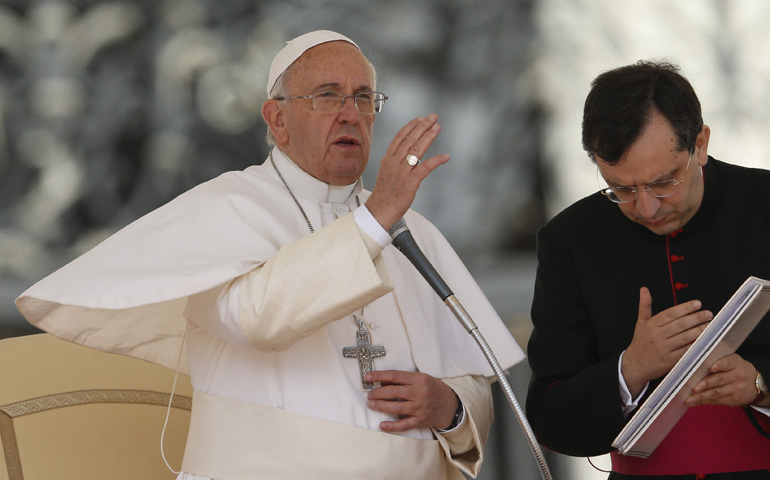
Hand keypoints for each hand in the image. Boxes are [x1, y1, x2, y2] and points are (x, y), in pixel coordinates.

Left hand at [364, 370, 458, 431]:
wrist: (450, 405)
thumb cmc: (433, 389)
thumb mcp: (421, 378)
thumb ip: (403, 380)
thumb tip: (383, 381)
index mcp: (419, 379)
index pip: (395, 376)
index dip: (379, 376)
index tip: (368, 377)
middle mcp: (420, 393)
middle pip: (394, 392)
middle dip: (378, 393)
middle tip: (370, 394)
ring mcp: (420, 408)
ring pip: (396, 407)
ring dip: (381, 406)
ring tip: (372, 404)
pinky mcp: (420, 420)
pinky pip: (404, 424)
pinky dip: (392, 426)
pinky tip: (382, 425)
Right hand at [365, 114, 449, 230]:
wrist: (379, 210)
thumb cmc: (384, 193)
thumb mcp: (387, 172)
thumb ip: (397, 161)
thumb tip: (408, 153)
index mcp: (388, 158)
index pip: (400, 137)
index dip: (411, 126)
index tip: (420, 118)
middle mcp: (394, 162)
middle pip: (410, 139)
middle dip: (423, 126)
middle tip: (433, 117)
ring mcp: (402, 172)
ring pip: (417, 150)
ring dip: (429, 137)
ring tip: (438, 127)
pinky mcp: (410, 183)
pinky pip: (425, 168)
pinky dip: (436, 161)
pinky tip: (445, 156)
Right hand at [622, 287, 711, 396]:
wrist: (635, 365)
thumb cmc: (640, 343)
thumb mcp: (640, 323)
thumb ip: (645, 306)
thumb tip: (644, 290)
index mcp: (651, 325)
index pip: (671, 313)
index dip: (685, 307)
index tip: (697, 303)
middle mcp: (657, 336)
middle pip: (680, 324)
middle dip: (696, 318)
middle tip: (708, 314)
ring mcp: (663, 348)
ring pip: (685, 337)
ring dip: (699, 331)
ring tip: (709, 326)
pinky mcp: (669, 360)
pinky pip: (685, 351)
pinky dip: (695, 345)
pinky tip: (703, 340)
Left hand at [687, 354, 757, 406]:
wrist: (755, 383)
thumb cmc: (736, 368)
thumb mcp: (732, 361)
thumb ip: (717, 361)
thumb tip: (695, 365)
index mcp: (735, 363)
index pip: (727, 362)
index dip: (719, 365)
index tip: (711, 368)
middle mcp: (737, 376)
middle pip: (719, 380)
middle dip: (705, 384)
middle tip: (694, 388)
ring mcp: (736, 389)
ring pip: (716, 393)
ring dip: (701, 396)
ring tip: (689, 399)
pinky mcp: (733, 400)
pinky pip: (716, 401)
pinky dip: (703, 401)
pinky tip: (693, 402)